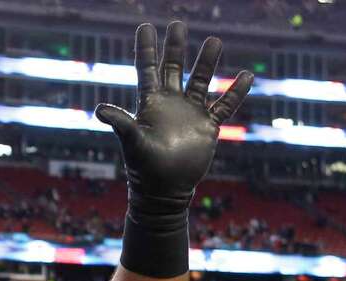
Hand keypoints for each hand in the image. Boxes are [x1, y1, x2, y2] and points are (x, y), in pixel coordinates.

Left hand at [95, 22, 252, 224]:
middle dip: (175, 47)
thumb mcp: (132, 143)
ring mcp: (190, 114)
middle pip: (173, 68)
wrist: (165, 192)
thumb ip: (121, 123)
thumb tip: (100, 108)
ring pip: (201, 81)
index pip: (147, 69)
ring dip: (207, 62)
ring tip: (214, 40)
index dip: (146, 49)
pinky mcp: (207, 127)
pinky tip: (245, 76)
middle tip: (177, 24)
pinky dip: (235, 92)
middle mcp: (170, 104)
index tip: (146, 27)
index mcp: (151, 104)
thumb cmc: (144, 169)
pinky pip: (224, 105)